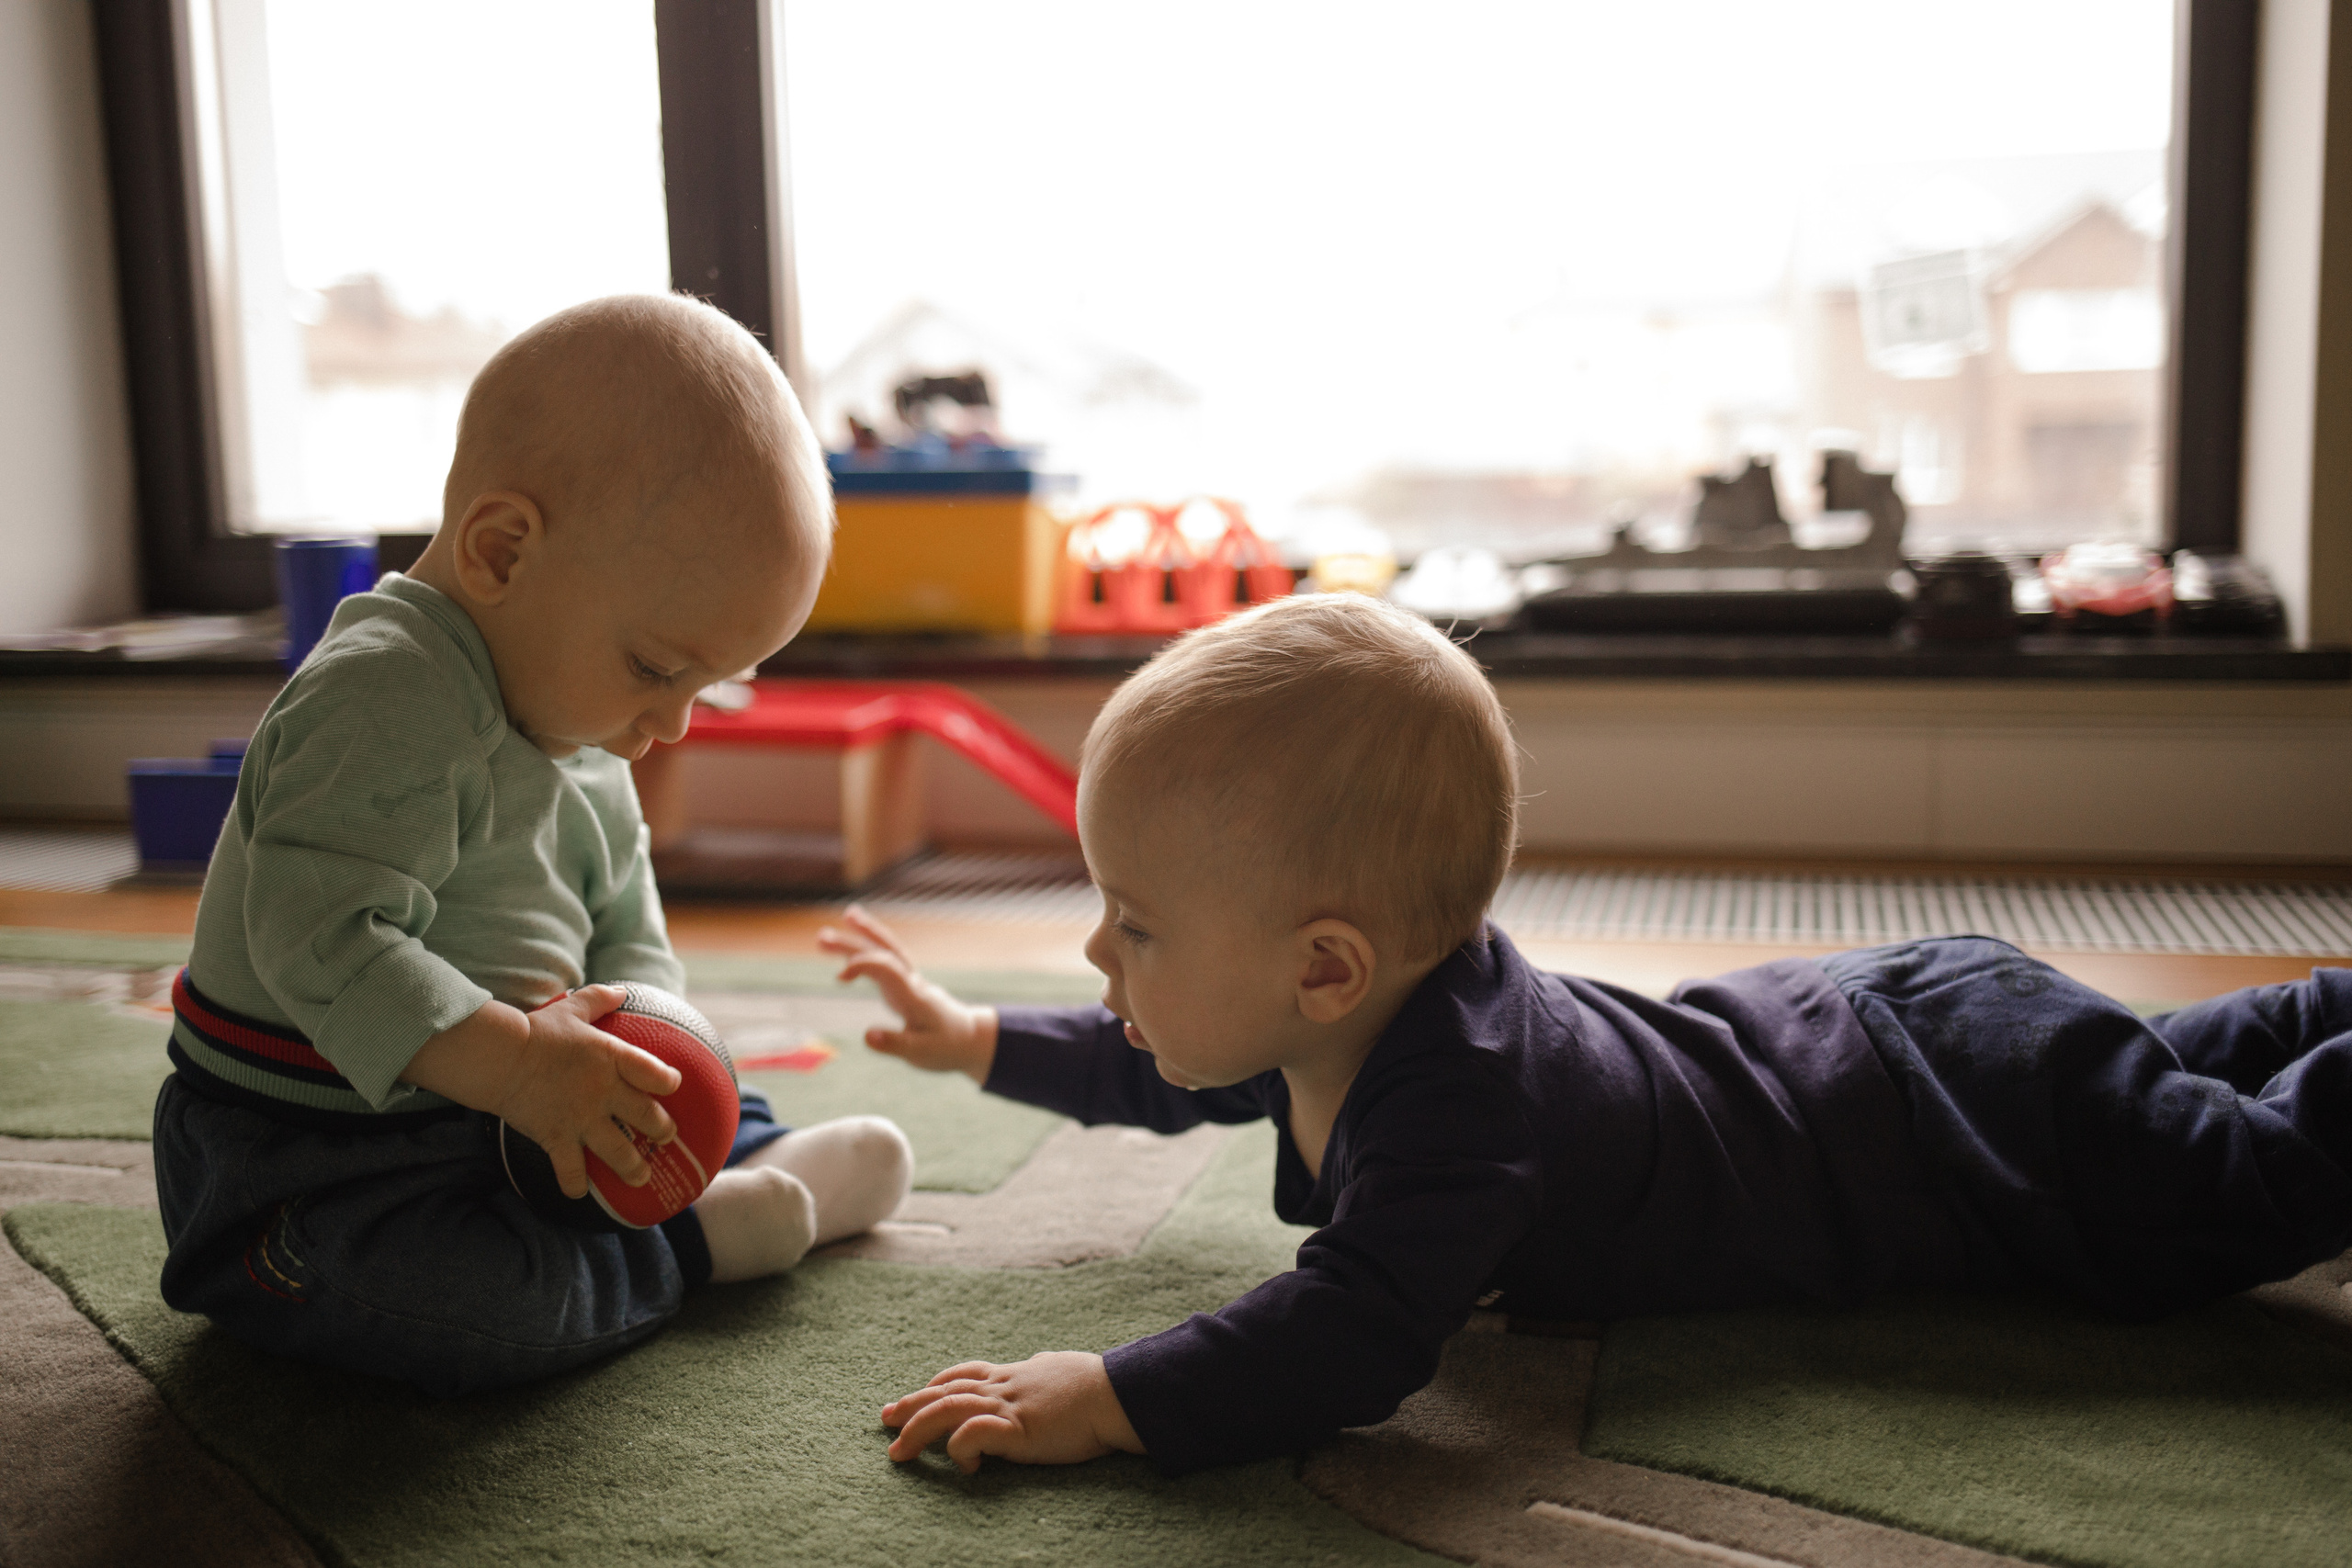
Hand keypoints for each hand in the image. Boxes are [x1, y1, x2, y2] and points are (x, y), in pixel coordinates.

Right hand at [401, 986, 681, 1198]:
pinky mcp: (557, 1138)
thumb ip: (600, 999)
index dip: (669, 1081)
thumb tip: (622, 990)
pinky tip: (579, 1193)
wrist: (501, 1057)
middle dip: (662, 1131)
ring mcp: (582, 1118)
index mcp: (612, 1058)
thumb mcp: (573, 1008)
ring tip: (641, 1177)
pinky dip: (575, 1184)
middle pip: (648, 1117)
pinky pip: (571, 1170)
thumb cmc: (537, 1030)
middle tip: (666, 1138)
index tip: (673, 1086)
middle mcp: (604, 1091)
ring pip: (620, 1152)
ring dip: (633, 1168)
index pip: (655, 1072)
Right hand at [816, 905, 997, 1081]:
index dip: (866, 966)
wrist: (969, 1040)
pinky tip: (850, 947)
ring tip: (847, 915)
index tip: (841, 975)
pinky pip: (885, 960)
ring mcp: (909, 981)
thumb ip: (895, 1044)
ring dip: (865, 935)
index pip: (889, 971)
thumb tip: (866, 1036)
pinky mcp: (905, 984)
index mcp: (914, 998)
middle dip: (854, 944)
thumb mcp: (921, 1054)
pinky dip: (869, 948)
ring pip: (886, 951)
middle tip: (821, 937)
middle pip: (883, 954)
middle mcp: (912, 983)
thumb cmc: (945, 1048)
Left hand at [881, 1353, 1142, 1471]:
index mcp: (1014, 1374)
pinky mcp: (1017, 1429)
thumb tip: (1041, 1365)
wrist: (1117, 1393)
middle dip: (911, 1405)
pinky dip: (960, 1448)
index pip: (963, 1373)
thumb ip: (1042, 1371)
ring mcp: (1008, 1407)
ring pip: (946, 1409)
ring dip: (916, 1429)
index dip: (934, 1385)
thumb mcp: (1059, 1369)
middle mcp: (1004, 1386)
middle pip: (943, 1390)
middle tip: (885, 1419)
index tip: (915, 1395)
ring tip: (897, 1451)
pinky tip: (965, 1466)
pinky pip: (973, 1434)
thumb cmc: (1096, 1384)